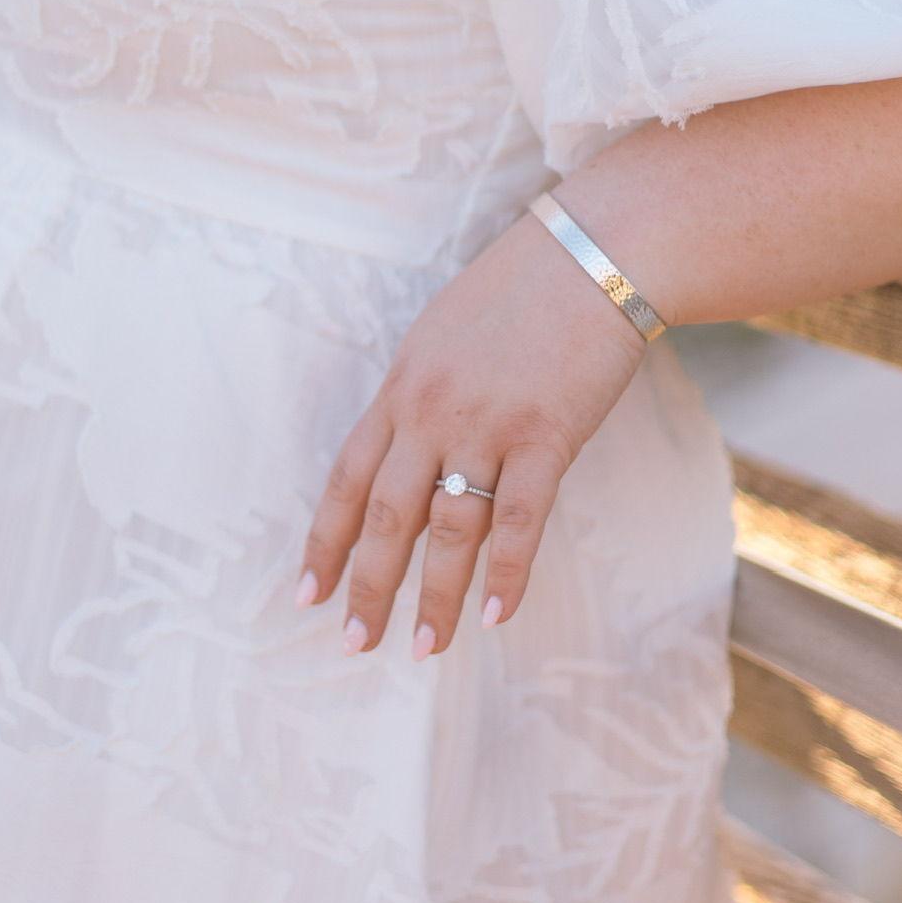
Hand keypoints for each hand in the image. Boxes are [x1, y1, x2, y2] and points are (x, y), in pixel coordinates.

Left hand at [296, 210, 646, 659]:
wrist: (592, 255)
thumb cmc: (522, 289)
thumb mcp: (444, 335)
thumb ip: (423, 395)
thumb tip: (412, 451)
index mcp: (401, 388)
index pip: (349, 478)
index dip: (327, 540)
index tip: (309, 592)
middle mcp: (431, 412)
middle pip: (387, 515)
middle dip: (368, 585)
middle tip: (356, 641)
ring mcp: (486, 426)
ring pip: (448, 529)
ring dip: (434, 595)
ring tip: (423, 648)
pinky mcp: (546, 437)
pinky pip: (519, 520)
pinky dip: (507, 573)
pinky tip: (497, 615)